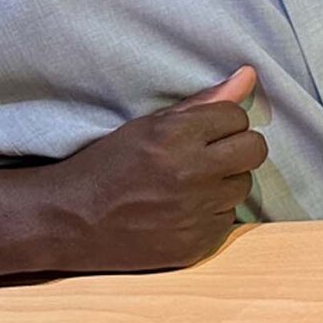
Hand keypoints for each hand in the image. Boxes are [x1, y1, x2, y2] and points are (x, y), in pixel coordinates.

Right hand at [41, 66, 267, 274]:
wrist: (68, 220)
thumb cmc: (108, 165)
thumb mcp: (148, 126)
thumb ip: (204, 102)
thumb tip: (250, 75)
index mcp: (176, 137)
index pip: (238, 117)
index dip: (222, 123)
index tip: (203, 133)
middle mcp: (189, 173)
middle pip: (254, 150)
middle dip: (236, 148)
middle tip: (209, 156)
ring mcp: (193, 213)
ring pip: (243, 186)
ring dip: (224, 182)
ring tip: (189, 185)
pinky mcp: (193, 246)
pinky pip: (227, 220)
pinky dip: (210, 214)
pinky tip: (182, 211)